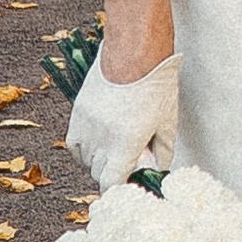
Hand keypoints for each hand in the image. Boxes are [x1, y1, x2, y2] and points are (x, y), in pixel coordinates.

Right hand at [67, 38, 179, 186]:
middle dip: (114, 173)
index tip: (127, 187)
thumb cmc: (155, 84)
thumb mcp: (167, 120)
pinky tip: (99, 143)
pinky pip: (74, 145)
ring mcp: (87, 126)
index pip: (111, 183)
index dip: (119, 189)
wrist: (133, 52)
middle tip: (130, 161)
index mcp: (125, 143)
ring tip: (116, 148)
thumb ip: (161, 150)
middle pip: (99, 173)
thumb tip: (154, 168)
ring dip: (100, 161)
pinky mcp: (78, 114)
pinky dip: (85, 150)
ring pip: (86, 161)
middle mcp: (102, 139)